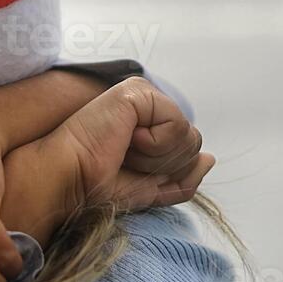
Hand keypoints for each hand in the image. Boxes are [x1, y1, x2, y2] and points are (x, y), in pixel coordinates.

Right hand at [0, 78, 214, 237]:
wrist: (71, 180)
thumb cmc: (98, 185)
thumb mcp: (150, 189)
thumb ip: (182, 178)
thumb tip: (210, 159)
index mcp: (150, 125)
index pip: (189, 150)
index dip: (168, 172)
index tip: (129, 170)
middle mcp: (148, 106)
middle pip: (193, 142)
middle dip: (165, 165)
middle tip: (126, 160)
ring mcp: (143, 95)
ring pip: (189, 136)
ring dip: (158, 157)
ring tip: (124, 150)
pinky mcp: (138, 92)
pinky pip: (177, 124)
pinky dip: (156, 143)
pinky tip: (127, 138)